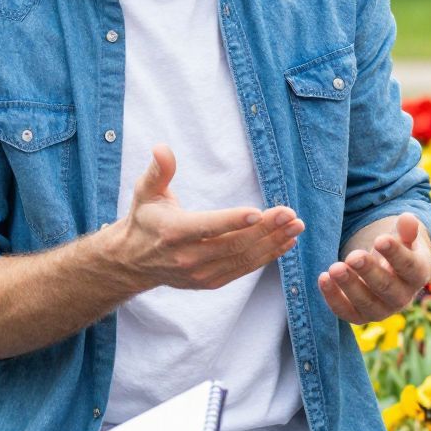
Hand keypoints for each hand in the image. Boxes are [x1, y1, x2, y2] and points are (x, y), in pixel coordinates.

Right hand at [114, 145, 302, 290]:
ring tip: (296, 226)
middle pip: (233, 244)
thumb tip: (162, 148)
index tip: (259, 212)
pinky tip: (285, 243)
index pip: (208, 227)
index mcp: (173, 232)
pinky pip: (243, 269)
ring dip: (273, 243)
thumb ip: (158, 171)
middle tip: (291, 215)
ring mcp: (200, 273)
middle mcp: (187, 257)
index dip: (233, 221)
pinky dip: (267, 257)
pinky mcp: (210, 282)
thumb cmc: (145, 220)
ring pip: (243, 259)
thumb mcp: (145, 192)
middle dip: (266, 229)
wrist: (133, 262)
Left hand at [320, 213, 430, 322]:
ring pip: (366, 302)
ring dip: (349, 286)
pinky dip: (333, 297)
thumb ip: (406, 230)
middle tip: (353, 257)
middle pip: (386, 287)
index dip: (395, 254)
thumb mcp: (404, 238)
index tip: (380, 240)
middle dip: (368, 272)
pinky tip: (323, 278)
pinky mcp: (360, 317)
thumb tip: (407, 218)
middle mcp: (402, 298)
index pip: (409, 266)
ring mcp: (381, 310)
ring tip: (334, 268)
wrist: (387, 272)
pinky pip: (346, 311)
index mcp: (418, 275)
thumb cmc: (397, 250)